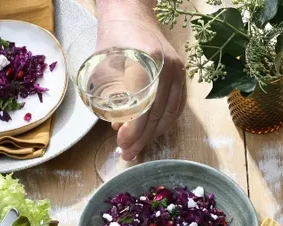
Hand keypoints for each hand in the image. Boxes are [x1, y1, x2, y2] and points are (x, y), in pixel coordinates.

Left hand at [95, 5, 185, 161]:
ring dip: (154, 134)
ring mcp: (177, 70)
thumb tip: (118, 127)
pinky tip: (154, 131)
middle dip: (142, 138)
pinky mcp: (181, 72)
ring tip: (138, 147)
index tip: (122, 145)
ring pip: (170, 113)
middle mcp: (167, 68)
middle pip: (158, 114)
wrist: (130, 12)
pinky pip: (178, 104)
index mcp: (147, 64)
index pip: (144, 108)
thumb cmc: (112, 37)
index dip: (134, 132)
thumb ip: (109, 95)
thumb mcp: (102, 65)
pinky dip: (167, 121)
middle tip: (128, 153)